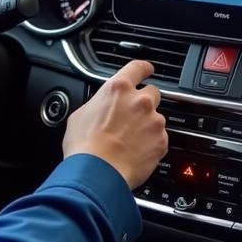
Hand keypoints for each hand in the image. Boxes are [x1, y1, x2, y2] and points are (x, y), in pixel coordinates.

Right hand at [63, 60, 166, 189]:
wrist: (98, 174)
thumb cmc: (85, 146)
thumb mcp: (80, 115)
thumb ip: (96, 104)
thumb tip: (98, 107)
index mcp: (118, 89)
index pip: (138, 67)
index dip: (144, 68)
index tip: (147, 70)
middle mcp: (140, 101)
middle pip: (152, 92)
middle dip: (144, 103)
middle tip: (131, 117)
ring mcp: (154, 121)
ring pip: (156, 118)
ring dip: (147, 125)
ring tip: (129, 141)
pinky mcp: (162, 141)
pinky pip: (160, 138)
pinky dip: (151, 144)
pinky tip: (135, 152)